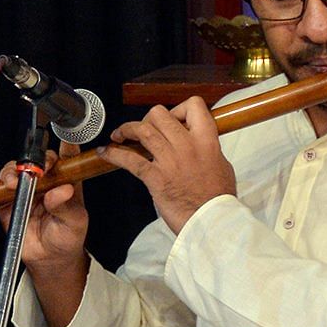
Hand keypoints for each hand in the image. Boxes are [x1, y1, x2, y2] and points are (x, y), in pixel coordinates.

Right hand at [0, 147, 86, 275]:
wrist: (48, 258)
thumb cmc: (67, 236)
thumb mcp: (74, 222)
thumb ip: (66, 206)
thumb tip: (63, 190)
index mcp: (65, 180)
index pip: (67, 158)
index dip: (66, 146)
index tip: (65, 142)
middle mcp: (44, 181)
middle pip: (35, 160)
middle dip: (31, 161)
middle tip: (31, 171)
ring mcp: (23, 189)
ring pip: (12, 170)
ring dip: (8, 173)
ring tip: (11, 183)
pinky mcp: (5, 200)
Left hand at [99, 98, 236, 232]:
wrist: (211, 220)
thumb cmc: (218, 197)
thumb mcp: (222, 164)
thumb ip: (207, 149)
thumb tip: (197, 143)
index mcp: (207, 140)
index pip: (193, 106)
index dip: (179, 109)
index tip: (174, 120)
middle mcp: (187, 145)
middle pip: (159, 114)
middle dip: (148, 119)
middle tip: (145, 129)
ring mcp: (169, 160)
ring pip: (142, 130)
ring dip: (126, 130)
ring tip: (119, 135)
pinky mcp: (155, 177)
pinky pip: (129, 159)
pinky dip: (113, 154)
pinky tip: (104, 152)